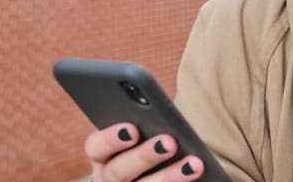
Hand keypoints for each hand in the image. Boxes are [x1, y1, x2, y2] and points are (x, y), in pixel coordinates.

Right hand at [84, 123, 205, 180]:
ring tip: (194, 165)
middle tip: (170, 142)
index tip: (132, 129)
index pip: (96, 146)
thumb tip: (164, 116)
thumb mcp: (136, 138)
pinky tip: (196, 177)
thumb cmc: (142, 150)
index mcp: (102, 156)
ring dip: (169, 177)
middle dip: (145, 156)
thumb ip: (143, 127)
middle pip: (120, 171)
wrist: (140, 178)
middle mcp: (108, 179)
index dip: (112, 138)